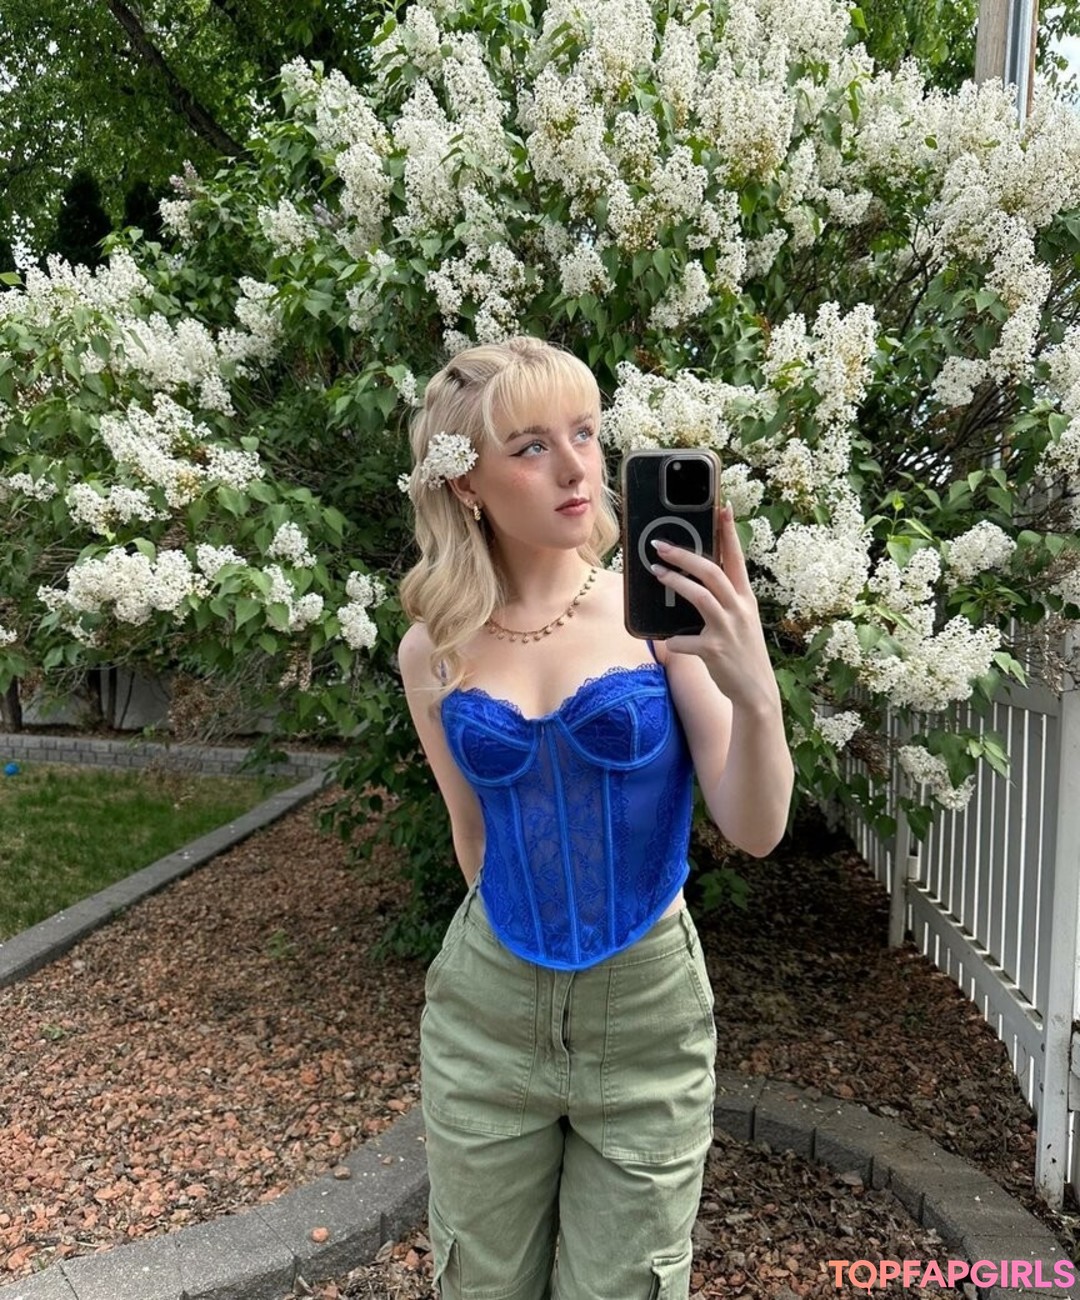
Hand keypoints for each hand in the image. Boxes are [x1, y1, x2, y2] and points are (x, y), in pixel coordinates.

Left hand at [650, 505, 779, 711]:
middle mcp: (739, 609)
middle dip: (685, 554)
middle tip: (660, 545)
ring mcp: (728, 628)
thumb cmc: (741, 654)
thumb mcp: (739, 623)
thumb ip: (721, 603)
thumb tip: (690, 584)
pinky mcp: (715, 650)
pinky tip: (668, 642)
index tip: (722, 507)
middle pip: (712, 571)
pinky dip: (673, 641)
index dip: (729, 532)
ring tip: (655, 572)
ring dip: (675, 582)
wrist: (756, 693)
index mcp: (745, 599)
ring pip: (700, 596)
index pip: (736, 558)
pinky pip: (684, 640)